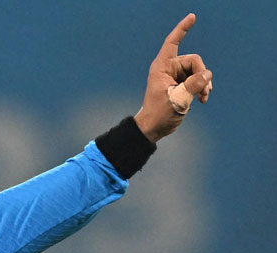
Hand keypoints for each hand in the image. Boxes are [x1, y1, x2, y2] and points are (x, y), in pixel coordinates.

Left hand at [134, 13, 212, 141]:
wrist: (154, 127)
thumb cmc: (159, 114)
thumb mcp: (178, 100)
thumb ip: (193, 85)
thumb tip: (207, 75)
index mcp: (162, 67)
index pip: (172, 43)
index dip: (182, 29)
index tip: (192, 17)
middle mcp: (169, 68)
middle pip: (194, 61)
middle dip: (202, 75)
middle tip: (203, 93)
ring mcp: (176, 76)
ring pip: (199, 71)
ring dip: (204, 84)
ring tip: (203, 98)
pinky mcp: (182, 84)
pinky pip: (198, 80)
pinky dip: (203, 89)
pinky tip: (202, 100)